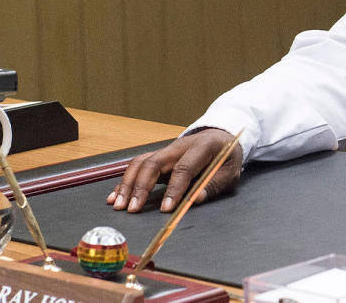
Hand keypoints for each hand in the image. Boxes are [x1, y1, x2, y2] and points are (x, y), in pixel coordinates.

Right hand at [106, 128, 242, 212]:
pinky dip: (125, 181)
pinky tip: (114, 196)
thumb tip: (195, 200)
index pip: (184, 168)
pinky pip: (138, 166)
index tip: (166, 209)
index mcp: (202, 147)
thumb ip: (214, 185)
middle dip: (141, 186)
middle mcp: (179, 146)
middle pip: (154, 162)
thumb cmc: (226, 157)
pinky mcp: (159, 156)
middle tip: (132, 209)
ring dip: (128, 184)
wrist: (221, 136)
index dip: (174, 189)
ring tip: (119, 205)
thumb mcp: (230, 171)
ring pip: (141, 163)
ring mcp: (167, 150)